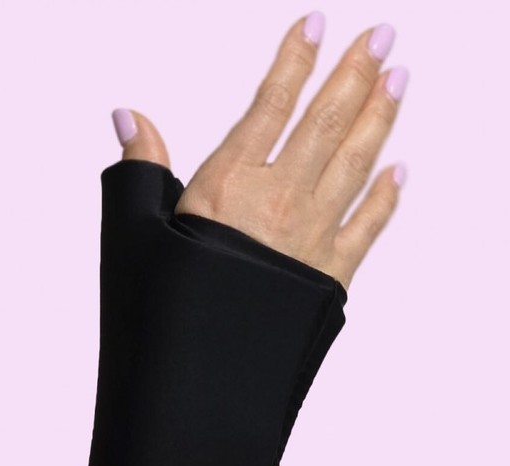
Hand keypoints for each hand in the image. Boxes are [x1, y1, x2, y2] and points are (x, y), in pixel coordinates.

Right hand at [111, 13, 407, 291]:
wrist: (203, 369)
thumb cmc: (169, 305)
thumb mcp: (139, 230)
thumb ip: (142, 168)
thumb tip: (129, 118)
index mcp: (230, 184)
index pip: (271, 105)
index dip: (294, 59)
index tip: (314, 25)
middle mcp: (278, 202)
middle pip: (325, 124)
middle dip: (356, 74)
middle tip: (380, 38)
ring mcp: (311, 237)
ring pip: (355, 165)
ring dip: (379, 119)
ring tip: (397, 82)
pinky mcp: (330, 275)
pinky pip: (367, 228)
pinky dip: (385, 198)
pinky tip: (398, 173)